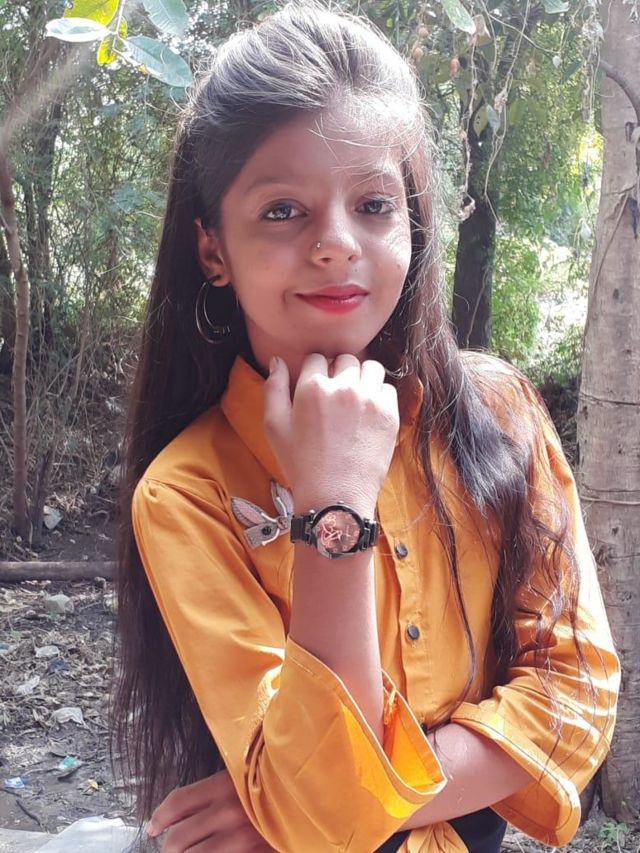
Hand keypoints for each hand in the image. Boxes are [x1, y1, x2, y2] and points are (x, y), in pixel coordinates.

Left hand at [145, 770, 274, 851]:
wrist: (317, 799)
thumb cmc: (280, 781)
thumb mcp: (250, 773)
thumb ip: (223, 785)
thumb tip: (188, 806)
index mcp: (227, 784)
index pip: (179, 802)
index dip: (159, 816)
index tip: (153, 826)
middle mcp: (229, 812)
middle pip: (179, 838)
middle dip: (168, 846)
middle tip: (166, 848)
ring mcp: (241, 839)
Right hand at [263, 353, 398, 514]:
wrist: (335, 497)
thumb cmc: (301, 464)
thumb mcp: (274, 427)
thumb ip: (273, 388)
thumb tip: (277, 361)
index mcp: (312, 388)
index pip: (317, 358)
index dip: (314, 371)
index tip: (316, 386)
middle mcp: (344, 388)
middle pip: (346, 359)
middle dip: (339, 371)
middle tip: (335, 394)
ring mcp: (370, 400)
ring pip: (371, 368)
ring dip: (362, 377)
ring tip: (354, 397)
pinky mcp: (389, 415)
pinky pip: (387, 388)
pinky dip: (379, 395)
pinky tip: (368, 412)